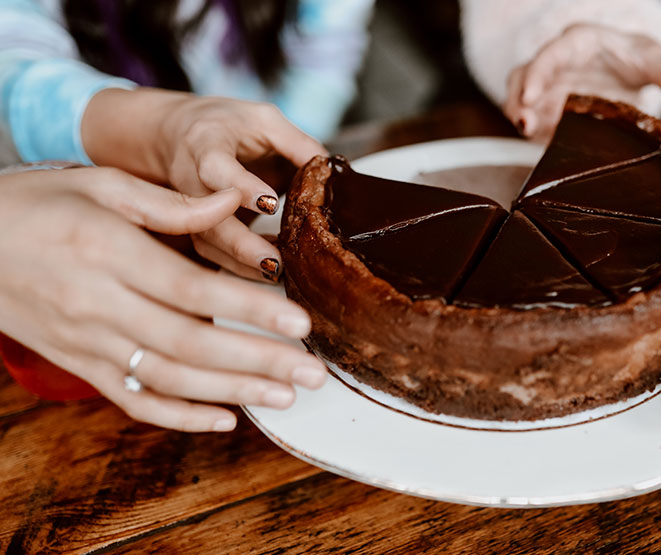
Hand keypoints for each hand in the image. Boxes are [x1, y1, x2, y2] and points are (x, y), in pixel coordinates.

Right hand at [0, 168, 327, 431]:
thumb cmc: (36, 205)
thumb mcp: (98, 185)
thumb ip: (170, 203)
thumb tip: (234, 200)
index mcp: (109, 253)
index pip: (193, 290)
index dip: (250, 310)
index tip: (300, 322)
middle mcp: (99, 305)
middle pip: (192, 344)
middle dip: (259, 362)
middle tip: (313, 372)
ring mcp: (88, 342)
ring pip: (170, 379)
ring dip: (232, 392)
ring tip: (286, 396)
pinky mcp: (80, 364)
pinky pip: (133, 399)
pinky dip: (180, 415)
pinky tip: (225, 419)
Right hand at [83, 88, 326, 281]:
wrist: (179, 134)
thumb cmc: (227, 125)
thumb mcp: (264, 119)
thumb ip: (297, 143)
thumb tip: (330, 171)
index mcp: (206, 143)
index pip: (216, 166)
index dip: (241, 186)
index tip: (270, 204)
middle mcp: (189, 178)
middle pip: (206, 217)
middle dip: (240, 244)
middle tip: (275, 263)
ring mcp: (187, 207)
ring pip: (205, 241)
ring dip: (240, 263)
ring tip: (277, 275)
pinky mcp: (194, 227)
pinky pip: (211, 253)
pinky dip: (237, 268)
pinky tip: (267, 274)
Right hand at [505, 23, 660, 141]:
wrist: (630, 67)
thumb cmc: (637, 57)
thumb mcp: (656, 60)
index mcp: (577, 42)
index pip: (549, 55)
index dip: (536, 75)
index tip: (531, 98)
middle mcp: (556, 63)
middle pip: (523, 76)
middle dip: (519, 99)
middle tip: (525, 124)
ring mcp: (549, 86)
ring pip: (519, 96)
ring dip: (520, 115)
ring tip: (528, 133)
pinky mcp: (549, 108)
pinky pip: (532, 118)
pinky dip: (533, 130)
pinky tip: (541, 142)